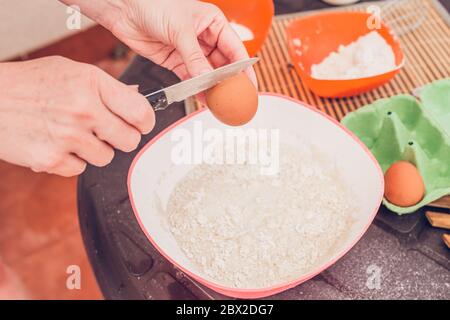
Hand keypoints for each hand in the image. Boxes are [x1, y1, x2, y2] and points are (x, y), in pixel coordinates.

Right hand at [0, 56, 154, 176]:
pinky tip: (56, 144)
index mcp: (91, 83)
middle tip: (108, 132)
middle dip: (122, 139)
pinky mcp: (51, 159)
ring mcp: (67, 136)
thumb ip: (105, 86)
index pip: (140, 112)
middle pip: (129, 140)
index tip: (141, 125)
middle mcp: (83, 110)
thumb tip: (136, 99)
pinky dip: (71, 160)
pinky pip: (80, 168)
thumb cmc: (28, 84)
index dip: (145, 122)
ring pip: (106, 157)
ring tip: (73, 134)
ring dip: (95, 150)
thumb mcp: (70, 71)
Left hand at [64, 0, 256, 83]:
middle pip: (222, 64)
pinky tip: (201, 99)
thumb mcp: (180, 29)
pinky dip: (195, 89)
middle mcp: (205, 37)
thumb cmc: (153, 4)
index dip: (244, 69)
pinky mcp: (175, 61)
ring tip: (220, 103)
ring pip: (206, 74)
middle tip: (234, 99)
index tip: (250, 86)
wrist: (125, 9)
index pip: (235, 49)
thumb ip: (194, 57)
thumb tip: (207, 79)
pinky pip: (190, 79)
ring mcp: (190, 51)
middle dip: (228, 82)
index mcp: (213, 23)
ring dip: (212, 88)